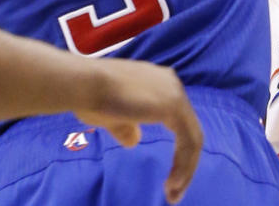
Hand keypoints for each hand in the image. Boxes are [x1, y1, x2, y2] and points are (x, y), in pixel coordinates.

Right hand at [77, 62, 201, 202]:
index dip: (178, 152)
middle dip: (185, 164)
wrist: (86, 85)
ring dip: (186, 169)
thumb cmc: (93, 98)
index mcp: (158, 83)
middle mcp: (171, 84)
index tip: (169, 179)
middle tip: (174, 193)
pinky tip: (173, 184)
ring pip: (192, 137)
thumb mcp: (112, 117)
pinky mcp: (173, 105)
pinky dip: (183, 165)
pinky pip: (188, 140)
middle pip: (190, 129)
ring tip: (174, 194)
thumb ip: (127, 127)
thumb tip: (134, 140)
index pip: (178, 121)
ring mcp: (174, 93)